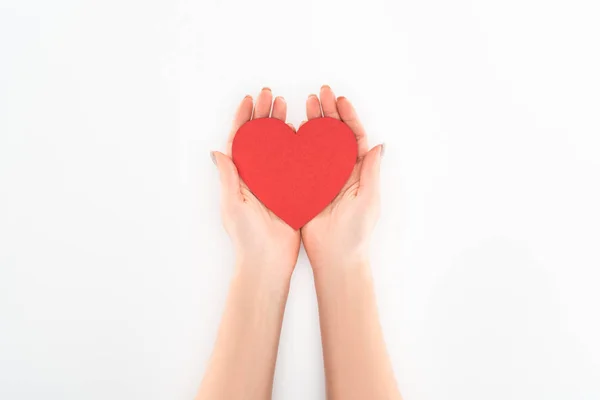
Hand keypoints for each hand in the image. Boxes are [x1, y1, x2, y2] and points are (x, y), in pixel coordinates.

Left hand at [212, 88, 300, 279]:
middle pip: (260, 139)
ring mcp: (274, 183)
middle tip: (271, 95)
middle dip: (264, 115)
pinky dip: (298, 147)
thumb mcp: (233, 205)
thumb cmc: (246, 237)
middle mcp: (256, 177)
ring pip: (277, 147)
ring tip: (286, 106)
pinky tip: (304, 133)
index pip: (241, 141)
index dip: (244, 119)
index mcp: (240, 178)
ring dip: (280, 125)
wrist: (268, 262)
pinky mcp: (290, 192)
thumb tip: (217, 151)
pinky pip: (294, 165)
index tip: (250, 99)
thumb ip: (228, 177)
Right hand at [301, 86, 382, 269]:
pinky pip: (301, 161)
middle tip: (320, 93)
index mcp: (359, 172)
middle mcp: (341, 171)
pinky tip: (291, 130)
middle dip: (329, 112)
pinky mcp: (306, 187)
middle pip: (335, 135)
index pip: (354, 137)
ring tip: (306, 103)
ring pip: (317, 144)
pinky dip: (297, 145)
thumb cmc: (356, 231)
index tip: (339, 99)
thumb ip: (371, 171)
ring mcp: (323, 178)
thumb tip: (379, 144)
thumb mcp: (368, 199)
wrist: (335, 257)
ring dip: (313, 123)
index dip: (348, 117)